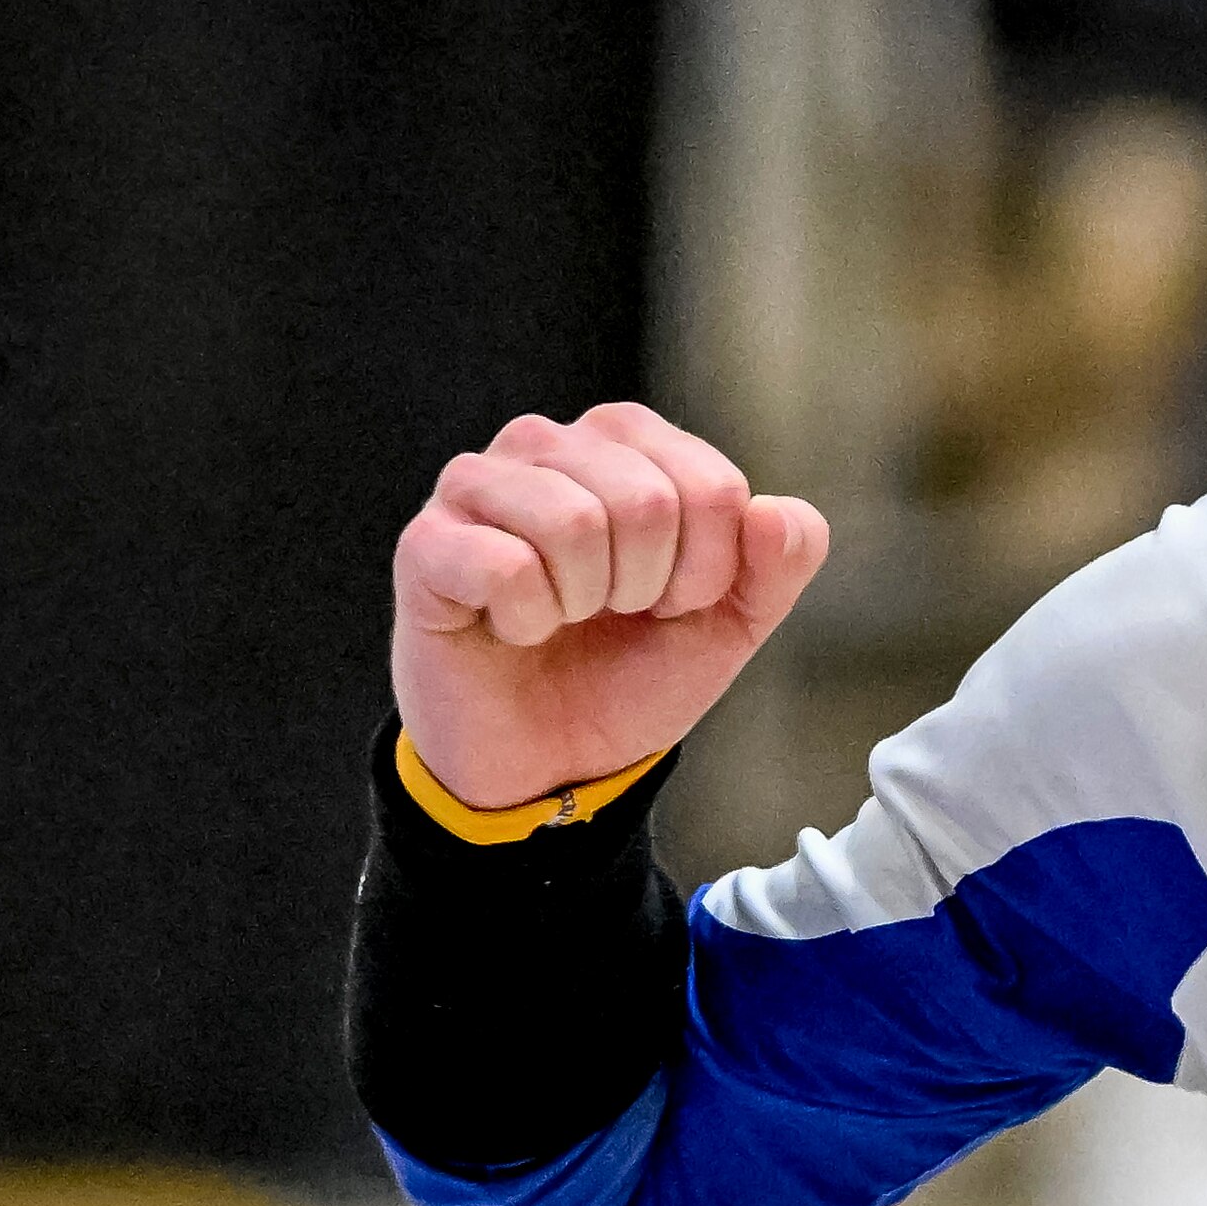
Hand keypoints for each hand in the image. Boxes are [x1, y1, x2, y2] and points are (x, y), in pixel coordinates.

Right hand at [389, 402, 829, 811]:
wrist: (545, 761)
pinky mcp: (428, 542)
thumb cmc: (624, 674)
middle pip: (649, 501)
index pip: (714, 488)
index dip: (707, 572)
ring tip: (562, 617)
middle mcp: (551, 444)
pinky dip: (528, 621)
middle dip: (649, 589)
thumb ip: (778, 566)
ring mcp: (479, 485)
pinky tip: (513, 628)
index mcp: (628, 443)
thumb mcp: (728, 625)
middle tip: (611, 615)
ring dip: (585, 603)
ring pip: (577, 522)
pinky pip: (505, 566)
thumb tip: (776, 514)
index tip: (669, 602)